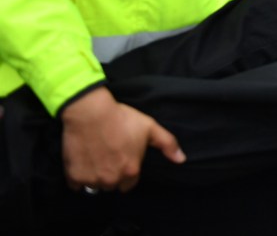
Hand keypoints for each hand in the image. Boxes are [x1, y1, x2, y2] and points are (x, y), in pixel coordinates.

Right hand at [60, 87, 184, 192]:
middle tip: (109, 157)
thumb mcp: (150, 128)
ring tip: (96, 157)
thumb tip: (181, 159)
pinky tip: (83, 161)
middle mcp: (111, 180)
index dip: (127, 171)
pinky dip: (78, 176)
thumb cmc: (122, 118)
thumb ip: (168, 144)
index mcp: (131, 171)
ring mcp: (91, 179)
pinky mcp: (73, 176)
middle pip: (112, 186)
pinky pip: (76, 185)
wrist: (90, 113)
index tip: (122, 159)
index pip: (130, 184)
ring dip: (95, 177)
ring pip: (95, 186)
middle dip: (112, 175)